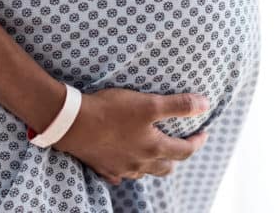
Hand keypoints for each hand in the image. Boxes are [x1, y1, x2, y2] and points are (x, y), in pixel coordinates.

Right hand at [54, 88, 210, 184]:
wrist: (71, 122)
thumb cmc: (112, 111)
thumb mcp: (150, 104)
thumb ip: (180, 106)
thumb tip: (206, 105)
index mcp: (153, 148)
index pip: (184, 151)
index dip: (197, 142)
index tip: (204, 133)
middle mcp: (139, 163)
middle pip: (165, 168)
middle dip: (176, 157)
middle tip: (180, 144)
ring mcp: (119, 168)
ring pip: (143, 172)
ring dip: (153, 163)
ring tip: (154, 150)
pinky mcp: (101, 167)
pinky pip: (119, 174)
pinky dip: (128, 168)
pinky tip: (125, 159)